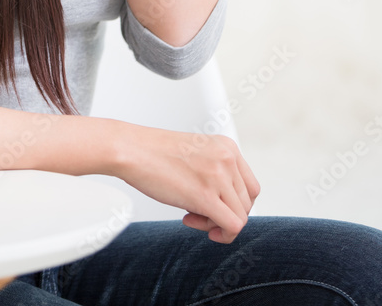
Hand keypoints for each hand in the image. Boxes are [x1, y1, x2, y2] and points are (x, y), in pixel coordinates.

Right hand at [116, 124, 260, 243]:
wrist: (130, 149)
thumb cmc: (154, 153)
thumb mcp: (197, 153)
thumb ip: (217, 171)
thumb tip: (227, 205)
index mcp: (228, 146)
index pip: (250, 187)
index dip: (234, 203)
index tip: (214, 205)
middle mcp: (228, 158)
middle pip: (246, 204)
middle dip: (224, 215)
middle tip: (198, 213)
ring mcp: (218, 176)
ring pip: (241, 217)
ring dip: (217, 224)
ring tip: (191, 215)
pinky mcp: (205, 195)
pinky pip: (232, 227)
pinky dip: (219, 234)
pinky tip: (191, 221)